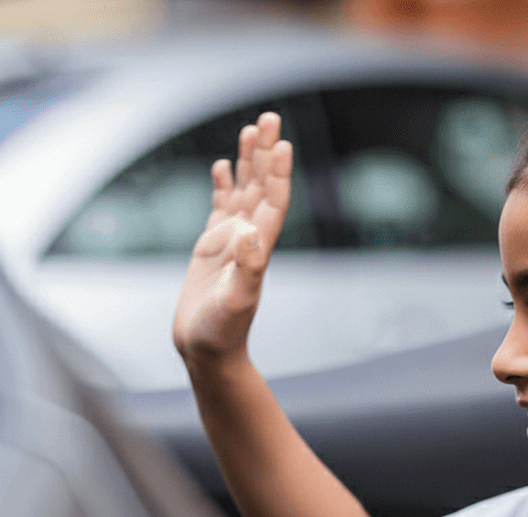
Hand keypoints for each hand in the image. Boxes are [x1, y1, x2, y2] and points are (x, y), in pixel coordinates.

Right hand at [172, 111, 291, 366]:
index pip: (273, 203)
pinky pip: (220, 208)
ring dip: (248, 163)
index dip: (278, 174)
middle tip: (270, 117)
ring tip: (251, 130)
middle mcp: (249, 240)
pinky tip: (222, 167)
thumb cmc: (222, 332)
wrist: (207, 350)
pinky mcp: (212, 248)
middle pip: (262, 188)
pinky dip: (222, 186)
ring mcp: (231, 242)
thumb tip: (251, 234)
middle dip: (265, 153)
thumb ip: (246, 269)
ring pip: (243, 192)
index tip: (282, 143)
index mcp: (258, 249)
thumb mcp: (235, 301)